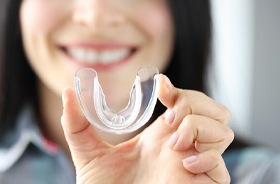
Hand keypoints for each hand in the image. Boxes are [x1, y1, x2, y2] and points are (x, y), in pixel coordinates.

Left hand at [61, 74, 232, 183]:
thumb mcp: (90, 154)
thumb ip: (78, 125)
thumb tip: (67, 92)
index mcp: (161, 136)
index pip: (186, 102)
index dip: (178, 89)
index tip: (160, 87)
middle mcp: (182, 146)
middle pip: (214, 110)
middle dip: (195, 102)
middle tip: (170, 115)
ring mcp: (195, 164)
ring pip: (223, 130)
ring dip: (199, 127)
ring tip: (172, 142)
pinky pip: (221, 164)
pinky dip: (206, 157)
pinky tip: (183, 162)